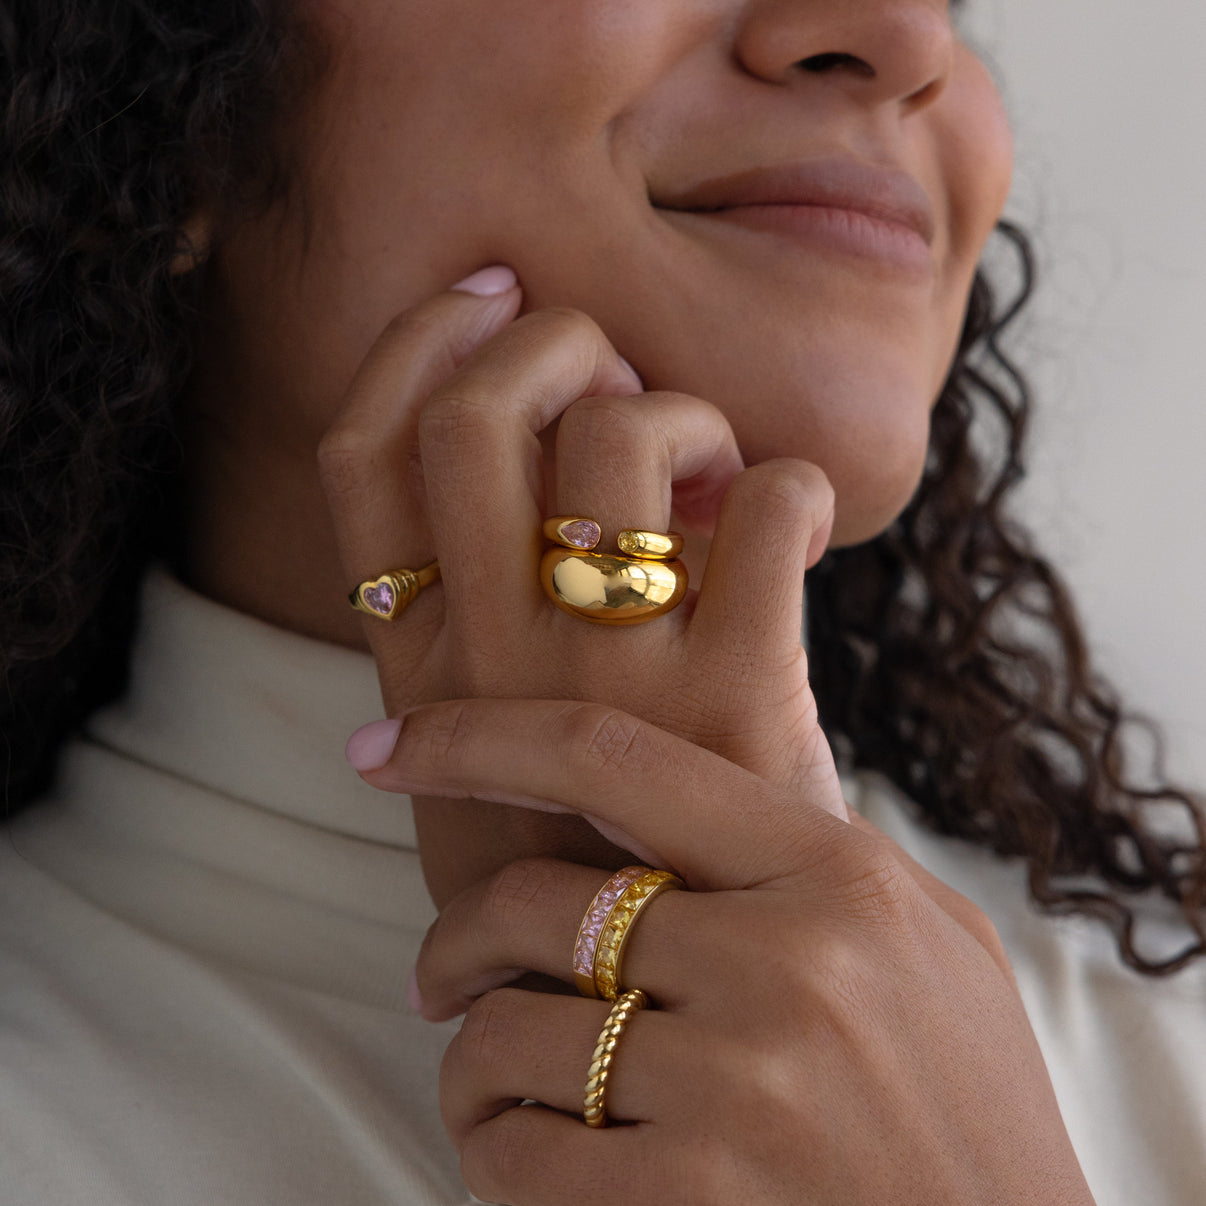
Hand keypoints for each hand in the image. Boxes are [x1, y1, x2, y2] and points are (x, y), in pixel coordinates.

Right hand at [323, 267, 843, 897]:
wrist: (662, 1004)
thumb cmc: (575, 861)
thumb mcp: (467, 764)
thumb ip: (459, 638)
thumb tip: (515, 455)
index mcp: (418, 671)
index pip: (364, 458)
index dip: (418, 344)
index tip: (488, 293)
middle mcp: (495, 661)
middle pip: (484, 417)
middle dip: (553, 341)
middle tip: (610, 366)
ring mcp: (615, 679)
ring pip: (624, 436)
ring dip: (681, 409)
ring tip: (706, 463)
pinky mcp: (740, 700)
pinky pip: (768, 508)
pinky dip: (790, 487)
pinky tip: (787, 529)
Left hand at [356, 698, 1095, 1205]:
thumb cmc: (968, 1104)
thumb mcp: (927, 941)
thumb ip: (809, 858)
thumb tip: (671, 800)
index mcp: (835, 872)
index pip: (614, 759)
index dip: (477, 736)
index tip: (383, 742)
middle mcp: (787, 961)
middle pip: (534, 903)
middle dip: (455, 938)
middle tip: (438, 976)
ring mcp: (741, 1084)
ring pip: (506, 1035)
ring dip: (470, 1060)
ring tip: (493, 1084)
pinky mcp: (696, 1200)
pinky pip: (520, 1155)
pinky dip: (492, 1153)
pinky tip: (521, 1155)